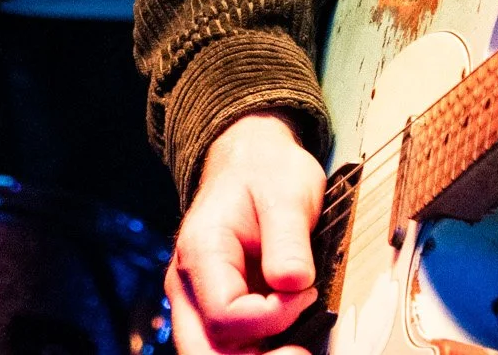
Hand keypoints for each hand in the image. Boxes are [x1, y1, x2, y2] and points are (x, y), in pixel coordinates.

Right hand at [167, 111, 325, 354]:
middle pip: (204, 351)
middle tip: (302, 352)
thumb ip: (289, 240)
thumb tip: (295, 284)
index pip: (225, 315)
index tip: (308, 293)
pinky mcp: (216, 311)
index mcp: (202, 251)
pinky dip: (258, 352)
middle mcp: (190, 284)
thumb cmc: (266, 173)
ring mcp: (199, 301)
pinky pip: (227, 348)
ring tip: (300, 349)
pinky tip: (290, 345)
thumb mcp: (287, 193)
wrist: (249, 162)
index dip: (273, 316)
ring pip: (211, 354)